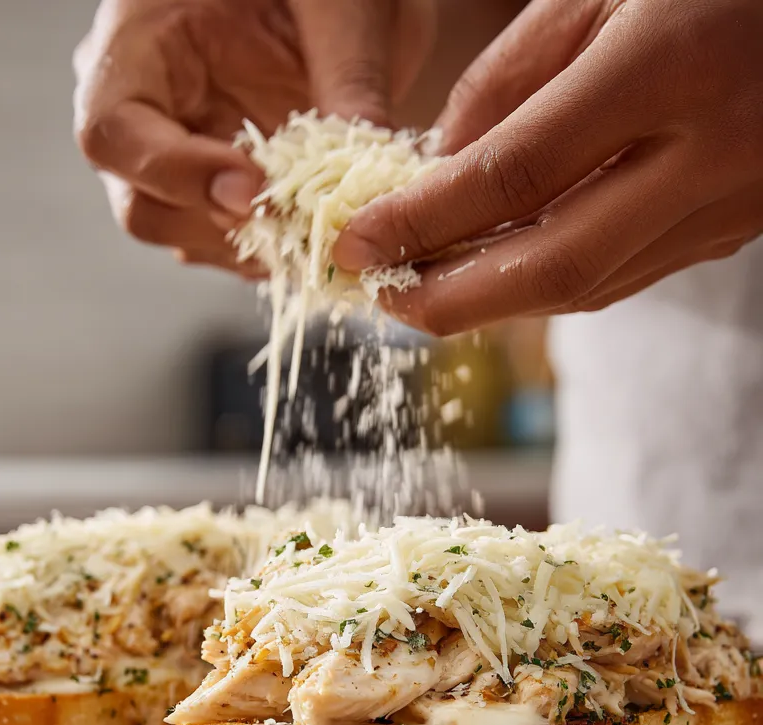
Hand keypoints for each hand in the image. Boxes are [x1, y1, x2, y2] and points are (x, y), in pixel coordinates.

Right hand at [74, 0, 433, 273]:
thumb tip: (370, 154)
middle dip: (219, 224)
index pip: (111, 133)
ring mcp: (176, 162)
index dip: (174, 173)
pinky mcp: (214, 195)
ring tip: (317, 232)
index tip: (250, 188)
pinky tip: (314, 233)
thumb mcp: (338, 2)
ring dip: (251, 247)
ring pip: (185, 238)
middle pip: (141, 205)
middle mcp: (142, 115)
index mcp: (134, 46)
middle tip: (295, 223)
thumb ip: (350, 69)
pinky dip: (270, 250)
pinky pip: (225, 245)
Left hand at [334, 0, 762, 334]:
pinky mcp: (739, 225)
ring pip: (590, 286)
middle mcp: (714, 151)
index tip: (357, 245)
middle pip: (553, 266)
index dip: (422, 222)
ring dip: (495, 302)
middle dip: (451, 298)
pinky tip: (500, 272)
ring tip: (428, 288)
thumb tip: (436, 172)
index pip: (514, 177)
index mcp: (672, 64)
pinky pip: (626, 275)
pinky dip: (549, 282)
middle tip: (385, 299)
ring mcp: (735, 201)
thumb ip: (510, 81)